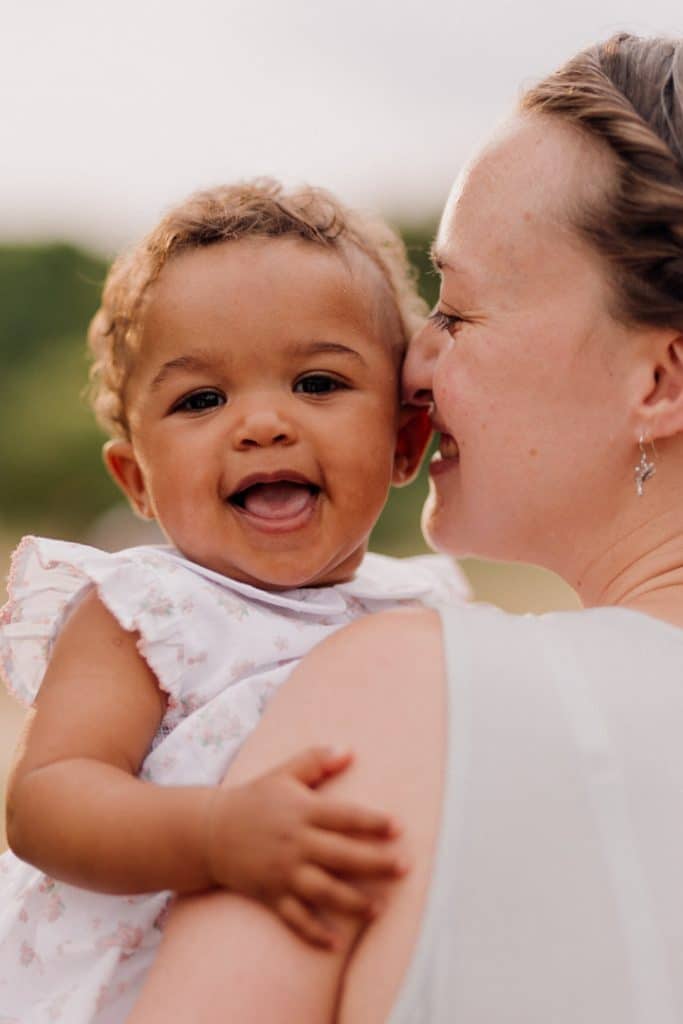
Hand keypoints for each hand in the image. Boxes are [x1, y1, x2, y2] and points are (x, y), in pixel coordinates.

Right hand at [204, 746, 405, 946]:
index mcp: (302, 812)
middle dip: (376, 863)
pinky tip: (337, 943)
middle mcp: (295, 843)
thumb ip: (316, 761)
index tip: (399, 827)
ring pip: (324, 891)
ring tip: (380, 909)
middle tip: (406, 867)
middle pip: (342, 855)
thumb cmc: (254, 798)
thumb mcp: (284, 773)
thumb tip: (349, 750)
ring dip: (353, 902)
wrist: (209, 831)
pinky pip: (295, 919)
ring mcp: (283, 873)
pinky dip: (315, 932)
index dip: (372, 822)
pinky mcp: (270, 896)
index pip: (345, 817)